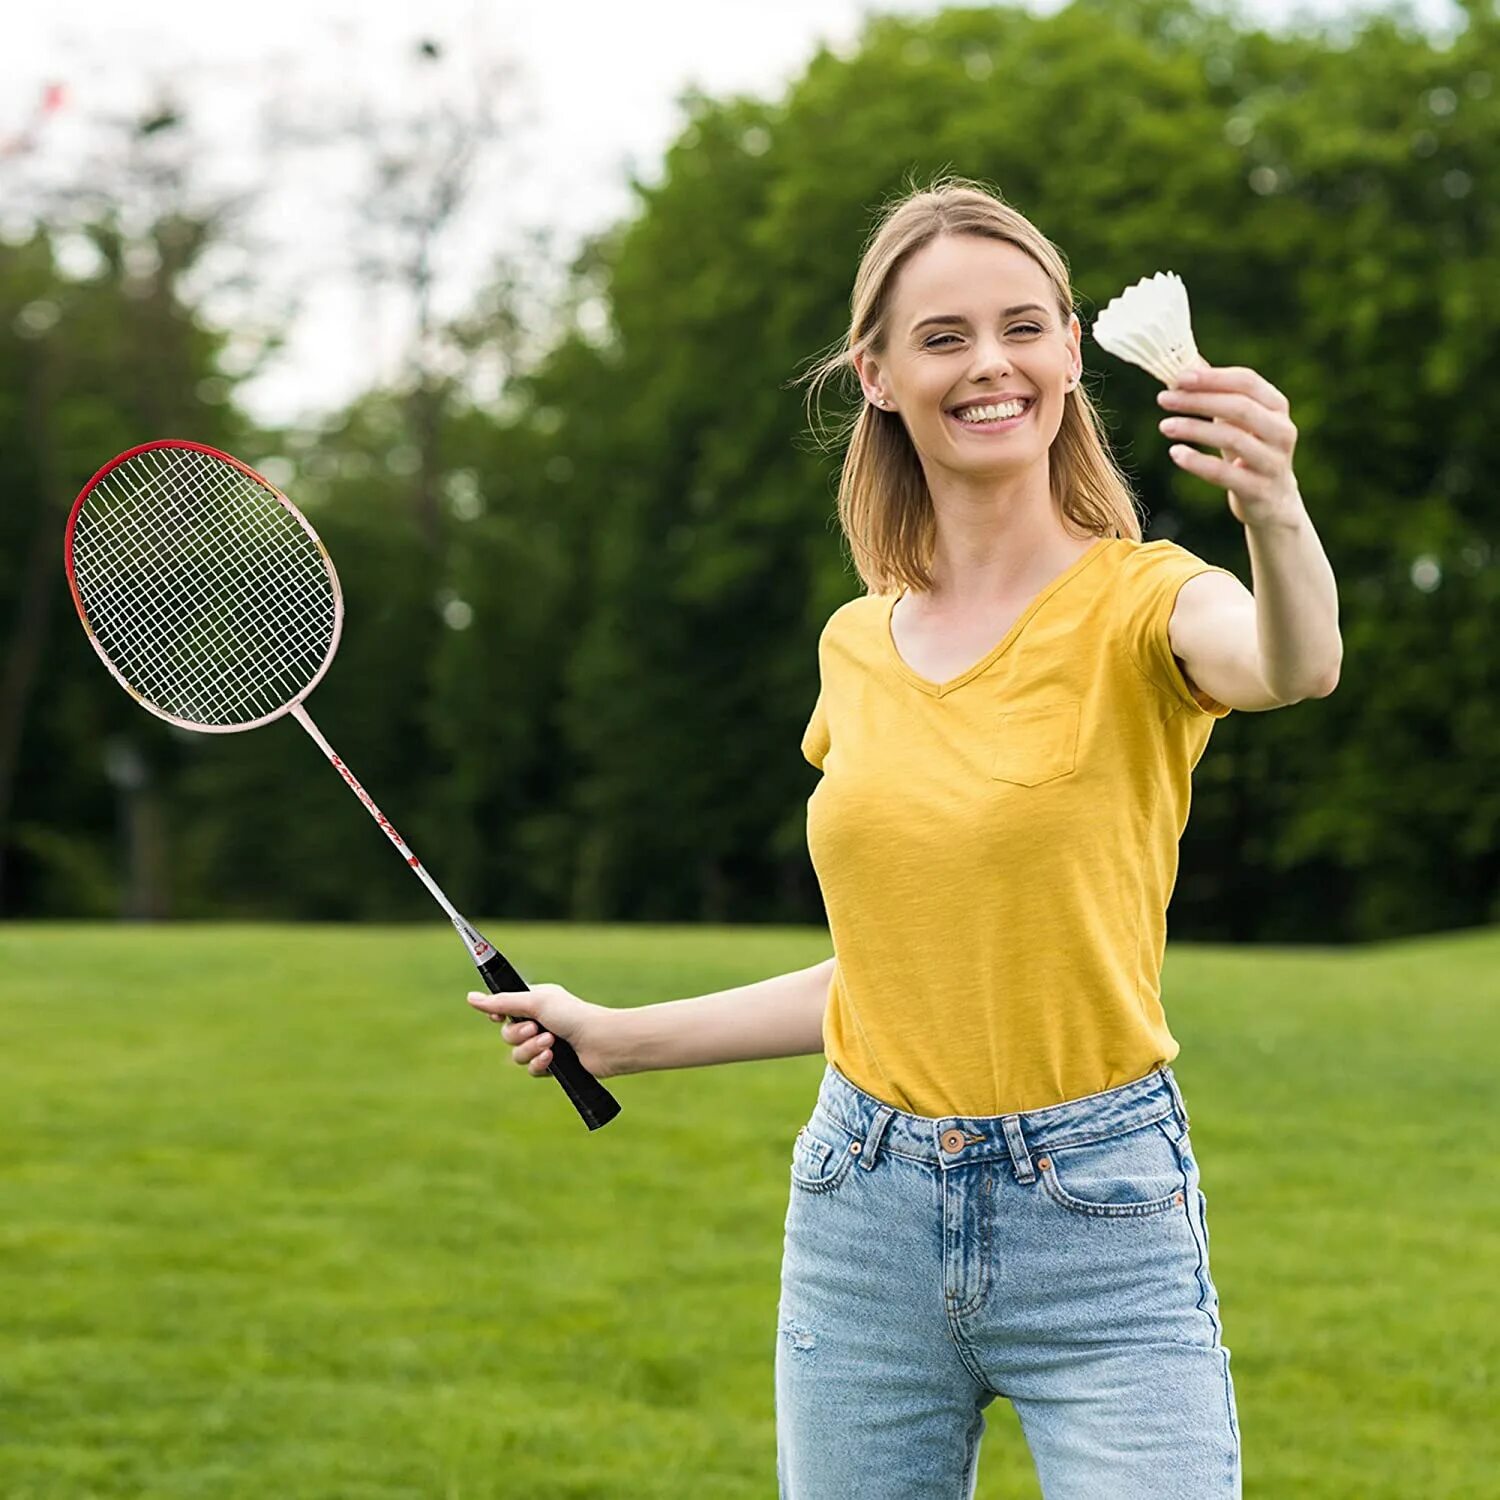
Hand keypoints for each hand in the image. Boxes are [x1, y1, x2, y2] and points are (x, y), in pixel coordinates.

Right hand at [465, 983, 623, 1079]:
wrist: (601, 1042)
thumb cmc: (573, 1015)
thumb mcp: (535, 1003)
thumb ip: (502, 1002)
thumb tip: (471, 997)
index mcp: (536, 1002)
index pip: (505, 1008)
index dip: (498, 1014)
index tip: (499, 1016)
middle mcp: (540, 1021)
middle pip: (507, 1034)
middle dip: (518, 1034)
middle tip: (537, 1028)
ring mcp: (546, 1044)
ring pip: (517, 1055)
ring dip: (531, 1050)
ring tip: (550, 1043)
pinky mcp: (553, 1065)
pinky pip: (532, 1069)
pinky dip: (540, 1064)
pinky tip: (552, 1059)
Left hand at [1157, 363, 1304, 528]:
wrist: (1274, 502)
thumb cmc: (1250, 453)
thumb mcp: (1238, 422)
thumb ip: (1217, 394)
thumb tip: (1185, 363)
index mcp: (1277, 406)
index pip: (1246, 382)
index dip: (1212, 377)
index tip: (1178, 378)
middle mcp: (1282, 431)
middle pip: (1239, 407)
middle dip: (1198, 400)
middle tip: (1164, 399)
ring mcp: (1273, 461)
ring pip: (1233, 438)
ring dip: (1194, 429)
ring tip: (1165, 425)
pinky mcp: (1259, 490)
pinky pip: (1225, 474)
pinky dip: (1198, 462)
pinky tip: (1175, 453)